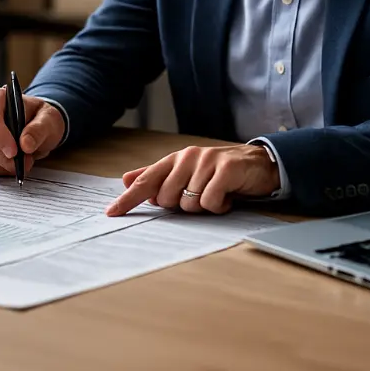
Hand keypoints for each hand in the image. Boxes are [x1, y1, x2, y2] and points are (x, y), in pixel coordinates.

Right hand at [0, 88, 64, 176]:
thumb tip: (25, 144)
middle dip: (4, 157)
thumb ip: (39, 129)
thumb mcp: (48, 119)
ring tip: (26, 160)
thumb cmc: (41, 117)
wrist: (38, 126)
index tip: (15, 152)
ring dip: (5, 165)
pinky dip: (2, 170)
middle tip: (27, 161)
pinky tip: (15, 163)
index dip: (0, 136)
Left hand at [106, 144, 279, 216]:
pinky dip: (219, 206)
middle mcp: (187, 158)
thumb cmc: (218, 171)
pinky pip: (211, 201)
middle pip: (167, 198)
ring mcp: (207, 162)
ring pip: (189, 203)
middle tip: (200, 196)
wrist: (258, 164)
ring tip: (215, 195)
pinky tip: (228, 198)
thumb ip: (156, 176)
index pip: (145, 180)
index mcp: (174, 160)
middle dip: (182, 205)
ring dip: (203, 207)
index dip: (127, 198)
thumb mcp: (185, 172)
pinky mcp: (226, 169)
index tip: (111, 212)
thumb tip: (125, 179)